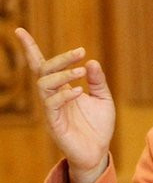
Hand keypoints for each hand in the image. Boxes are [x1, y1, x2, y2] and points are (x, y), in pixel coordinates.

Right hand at [16, 28, 115, 182]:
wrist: (98, 152)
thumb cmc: (98, 125)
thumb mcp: (103, 98)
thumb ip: (97, 81)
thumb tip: (92, 61)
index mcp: (62, 88)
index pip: (42, 65)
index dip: (30, 48)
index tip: (19, 30)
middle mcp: (53, 97)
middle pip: (44, 72)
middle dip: (59, 59)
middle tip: (80, 52)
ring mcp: (51, 110)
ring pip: (44, 86)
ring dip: (62, 75)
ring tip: (81, 70)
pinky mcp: (54, 124)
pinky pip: (52, 105)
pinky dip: (65, 94)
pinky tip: (79, 91)